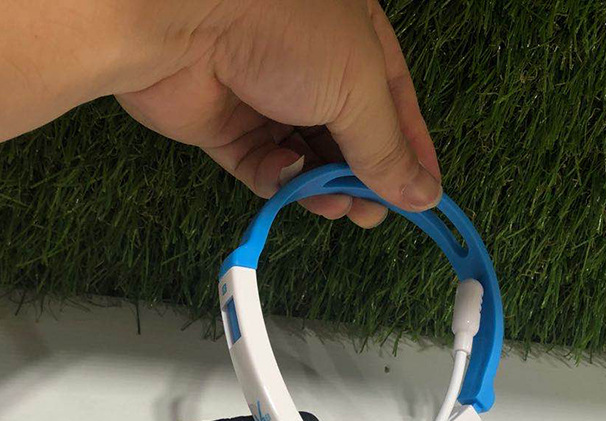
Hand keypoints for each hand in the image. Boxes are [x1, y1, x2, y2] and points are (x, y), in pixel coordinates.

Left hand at [117, 0, 440, 226]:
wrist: (180, 19)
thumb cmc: (284, 32)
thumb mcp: (357, 86)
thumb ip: (387, 148)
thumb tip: (425, 196)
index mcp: (354, 37)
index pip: (395, 102)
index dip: (410, 151)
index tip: (423, 198)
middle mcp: (311, 65)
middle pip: (348, 135)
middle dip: (362, 178)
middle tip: (371, 215)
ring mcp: (265, 97)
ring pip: (305, 157)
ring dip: (322, 185)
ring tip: (338, 208)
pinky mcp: (225, 127)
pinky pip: (261, 165)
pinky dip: (277, 178)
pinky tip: (287, 180)